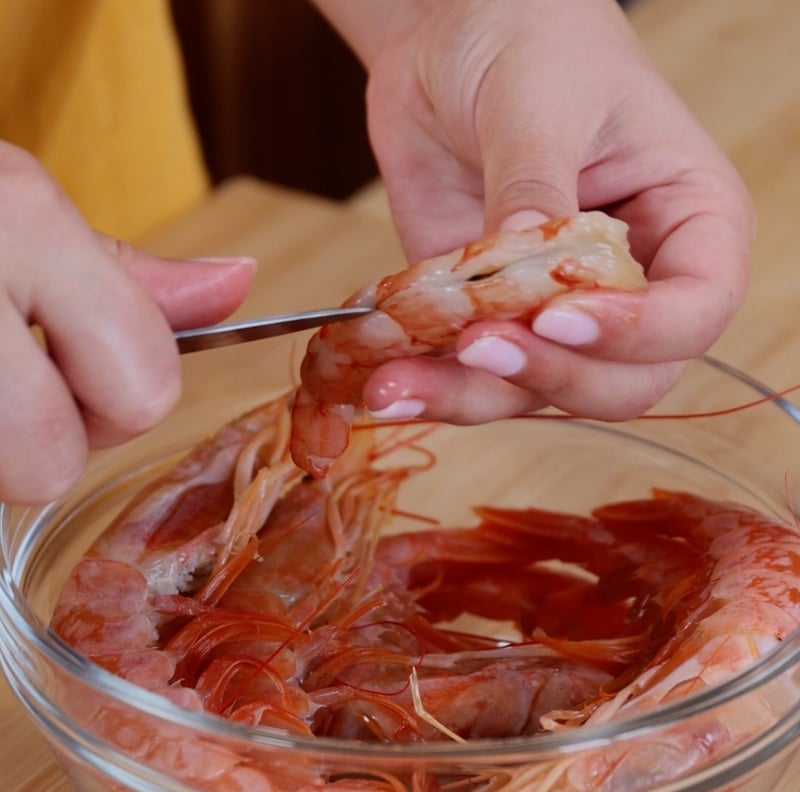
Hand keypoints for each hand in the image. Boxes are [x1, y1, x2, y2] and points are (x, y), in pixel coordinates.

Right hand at [0, 143, 254, 503]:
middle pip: (52, 461)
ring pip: (1, 479)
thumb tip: (236, 286)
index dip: (127, 392)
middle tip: (11, 376)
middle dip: (49, 435)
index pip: (145, 387)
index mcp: (14, 225)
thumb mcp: (25, 211)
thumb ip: (132, 276)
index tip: (86, 358)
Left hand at [316, 0, 753, 424]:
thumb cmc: (531, 34)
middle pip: (620, 380)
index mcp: (686, 221)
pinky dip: (429, 381)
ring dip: (468, 398)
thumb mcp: (540, 102)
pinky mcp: (486, 312)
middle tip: (479, 346)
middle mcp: (629, 282)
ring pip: (534, 391)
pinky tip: (385, 378)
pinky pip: (468, 372)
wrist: (449, 34)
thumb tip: (521, 270)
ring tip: (397, 387)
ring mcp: (553, 306)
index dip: (637, 332)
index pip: (695, 311)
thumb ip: (534, 192)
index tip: (560, 316)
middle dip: (549, 378)